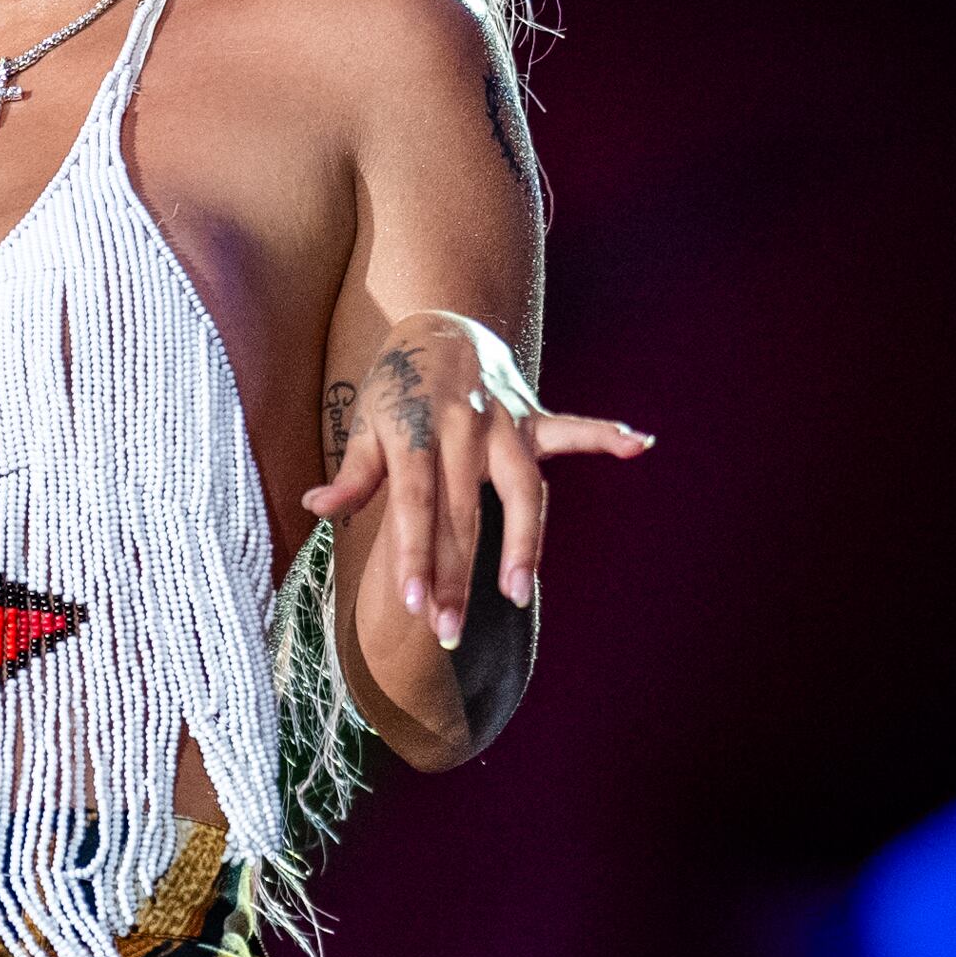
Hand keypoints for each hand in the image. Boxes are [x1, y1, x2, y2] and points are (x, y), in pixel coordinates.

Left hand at [298, 313, 650, 651]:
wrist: (437, 321)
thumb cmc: (395, 386)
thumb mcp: (364, 422)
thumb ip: (351, 473)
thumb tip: (315, 509)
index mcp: (415, 431)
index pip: (415, 505)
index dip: (414, 555)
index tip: (414, 605)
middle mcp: (463, 428)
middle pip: (464, 514)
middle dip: (457, 577)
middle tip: (449, 635)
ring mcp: (503, 421)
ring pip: (522, 489)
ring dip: (523, 543)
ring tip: (519, 595)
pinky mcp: (532, 415)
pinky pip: (571, 428)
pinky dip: (605, 434)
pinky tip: (640, 445)